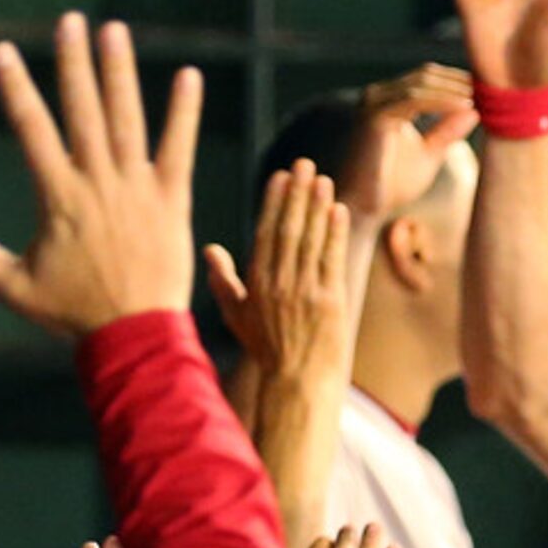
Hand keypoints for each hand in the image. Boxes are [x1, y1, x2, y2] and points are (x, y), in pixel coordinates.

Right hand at [0, 14, 200, 339]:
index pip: (31, 130)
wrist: (136, 337)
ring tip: (115, 30)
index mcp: (58, 196)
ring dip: (120, 73)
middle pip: (82, 111)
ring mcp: (137, 189)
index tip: (2, 52)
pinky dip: (184, 114)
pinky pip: (179, 149)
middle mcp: (97, 183)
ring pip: (127, 120)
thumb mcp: (15, 285)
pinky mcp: (172, 201)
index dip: (16, 89)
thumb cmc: (74, 314)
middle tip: (70, 21)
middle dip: (74, 63)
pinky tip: (190, 77)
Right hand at [204, 161, 352, 382]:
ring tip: (323, 180)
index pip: (265, 233)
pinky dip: (335, 234)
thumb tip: (209, 249)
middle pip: (287, 229)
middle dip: (296, 194)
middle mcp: (278, 283)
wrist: (297, 383)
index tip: (281, 176)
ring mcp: (304, 292)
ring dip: (317, 208)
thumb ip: (224, 280)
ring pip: (310, 241)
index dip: (273, 202)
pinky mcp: (329, 302)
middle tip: (304, 165)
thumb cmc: (268, 350)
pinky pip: (331, 260)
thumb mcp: (236, 315)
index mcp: (256, 283)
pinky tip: (338, 211)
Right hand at [342, 65, 477, 223]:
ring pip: (422, 83)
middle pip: (426, 75)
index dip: (458, 81)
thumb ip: (447, 132)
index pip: (428, 78)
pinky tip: (467, 107)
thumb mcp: (430, 154)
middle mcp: (380, 94)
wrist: (364, 207)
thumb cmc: (393, 185)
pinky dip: (442, 101)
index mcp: (390, 100)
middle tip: (493, 88)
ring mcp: (375, 102)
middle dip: (460, 80)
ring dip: (454, 88)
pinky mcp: (375, 115)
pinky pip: (414, 99)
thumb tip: (474, 111)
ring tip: (484, 97)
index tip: (490, 90)